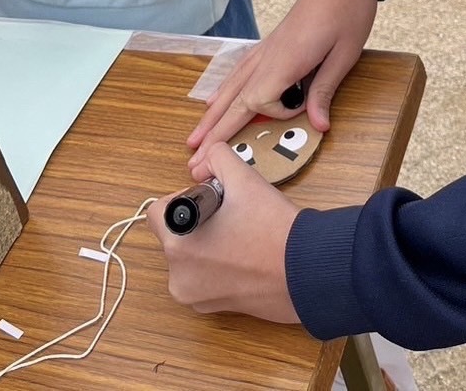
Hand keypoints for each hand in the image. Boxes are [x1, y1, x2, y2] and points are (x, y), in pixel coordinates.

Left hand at [146, 141, 300, 321]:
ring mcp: (196, 298)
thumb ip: (218, 157)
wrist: (307, 269)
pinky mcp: (214, 308)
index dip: (184, 196)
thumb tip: (206, 159)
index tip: (212, 195)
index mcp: (177, 247)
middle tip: (232, 213)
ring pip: (190, 255)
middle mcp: (178, 278)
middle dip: (198, 219)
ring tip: (241, 233)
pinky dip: (218, 264)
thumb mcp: (244, 178)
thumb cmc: (273, 227)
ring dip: (207, 241)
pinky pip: (204, 277)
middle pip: (174, 234)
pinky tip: (246, 254)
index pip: (157, 211)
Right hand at [187, 0, 377, 177]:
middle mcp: (267, 56)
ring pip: (230, 86)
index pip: (260, 101)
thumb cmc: (347, 14)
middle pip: (233, 100)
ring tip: (195, 137)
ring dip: (212, 114)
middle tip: (192, 160)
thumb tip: (319, 126)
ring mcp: (264, 49)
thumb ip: (324, 91)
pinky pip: (239, 71)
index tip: (303, 107)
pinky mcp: (269, 44)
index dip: (278, 112)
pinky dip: (224, 88)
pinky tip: (214, 98)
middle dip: (214, 131)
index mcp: (284, 60)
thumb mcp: (343, 56)